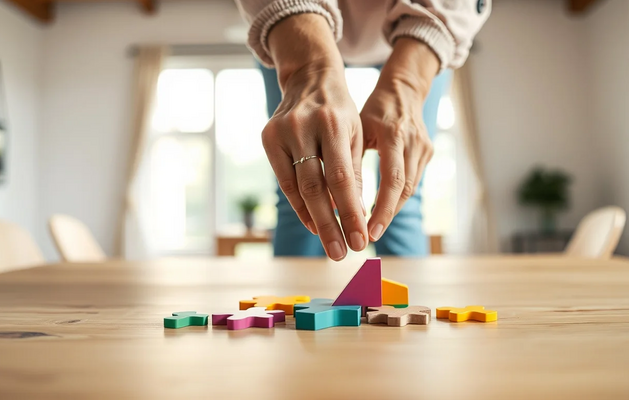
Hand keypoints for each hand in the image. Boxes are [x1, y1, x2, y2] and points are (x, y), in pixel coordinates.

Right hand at [262, 14, 368, 260]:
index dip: (350, 212)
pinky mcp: (267, 138)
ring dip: (315, 221)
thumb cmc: (340, 110)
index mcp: (333, 123)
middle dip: (331, 225)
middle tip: (343, 253)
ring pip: (298, 188)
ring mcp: (281, 133)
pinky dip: (300, 206)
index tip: (361, 240)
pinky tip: (314, 224)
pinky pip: (285, 181)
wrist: (309, 77)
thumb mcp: (356, 134)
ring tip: (332, 246)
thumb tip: (354, 216)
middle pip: (316, 188)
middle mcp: (303, 127)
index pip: (341, 178)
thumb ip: (353, 172)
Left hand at [360, 38, 439, 240]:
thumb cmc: (372, 109)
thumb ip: (351, 160)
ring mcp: (424, 147)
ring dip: (392, 209)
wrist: (403, 88)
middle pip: (405, 188)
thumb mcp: (358, 128)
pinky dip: (397, 196)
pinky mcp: (428, 152)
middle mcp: (413, 141)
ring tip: (373, 228)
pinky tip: (382, 209)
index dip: (382, 208)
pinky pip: (412, 180)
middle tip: (370, 236)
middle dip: (388, 215)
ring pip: (410, 187)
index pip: (393, 179)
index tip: (369, 229)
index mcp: (393, 133)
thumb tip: (335, 199)